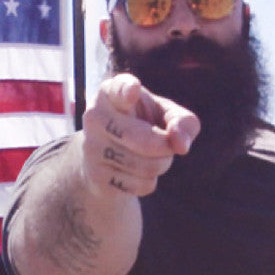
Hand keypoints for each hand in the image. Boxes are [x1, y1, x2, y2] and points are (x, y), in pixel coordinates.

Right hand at [78, 73, 199, 196]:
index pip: (119, 89)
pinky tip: (135, 173)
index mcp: (111, 92)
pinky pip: (140, 185)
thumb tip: (181, 145)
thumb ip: (183, 121)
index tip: (133, 91)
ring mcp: (91, 147)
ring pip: (146, 165)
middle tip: (168, 146)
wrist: (108, 158)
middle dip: (166, 147)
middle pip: (146, 140)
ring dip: (160, 165)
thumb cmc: (143, 125)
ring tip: (151, 157)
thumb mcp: (166, 115)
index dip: (128, 90)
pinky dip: (148, 182)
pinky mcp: (95, 176)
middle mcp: (95, 116)